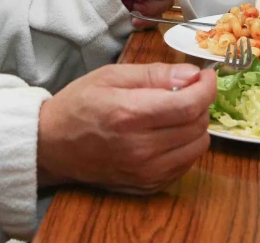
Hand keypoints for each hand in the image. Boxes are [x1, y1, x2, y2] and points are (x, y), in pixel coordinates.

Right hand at [37, 62, 215, 192]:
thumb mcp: (111, 76)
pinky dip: (185, 146)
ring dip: (195, 126)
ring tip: (176, 112)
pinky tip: (168, 133)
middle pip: (197, 125)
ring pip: (198, 147)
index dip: (206, 87)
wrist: (53, 145)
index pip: (189, 104)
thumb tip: (191, 75)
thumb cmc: (79, 105)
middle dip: (200, 102)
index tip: (206, 76)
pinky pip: (186, 165)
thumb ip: (153, 74)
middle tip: (185, 90)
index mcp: (130, 115)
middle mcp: (141, 149)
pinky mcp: (148, 186)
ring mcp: (146, 172)